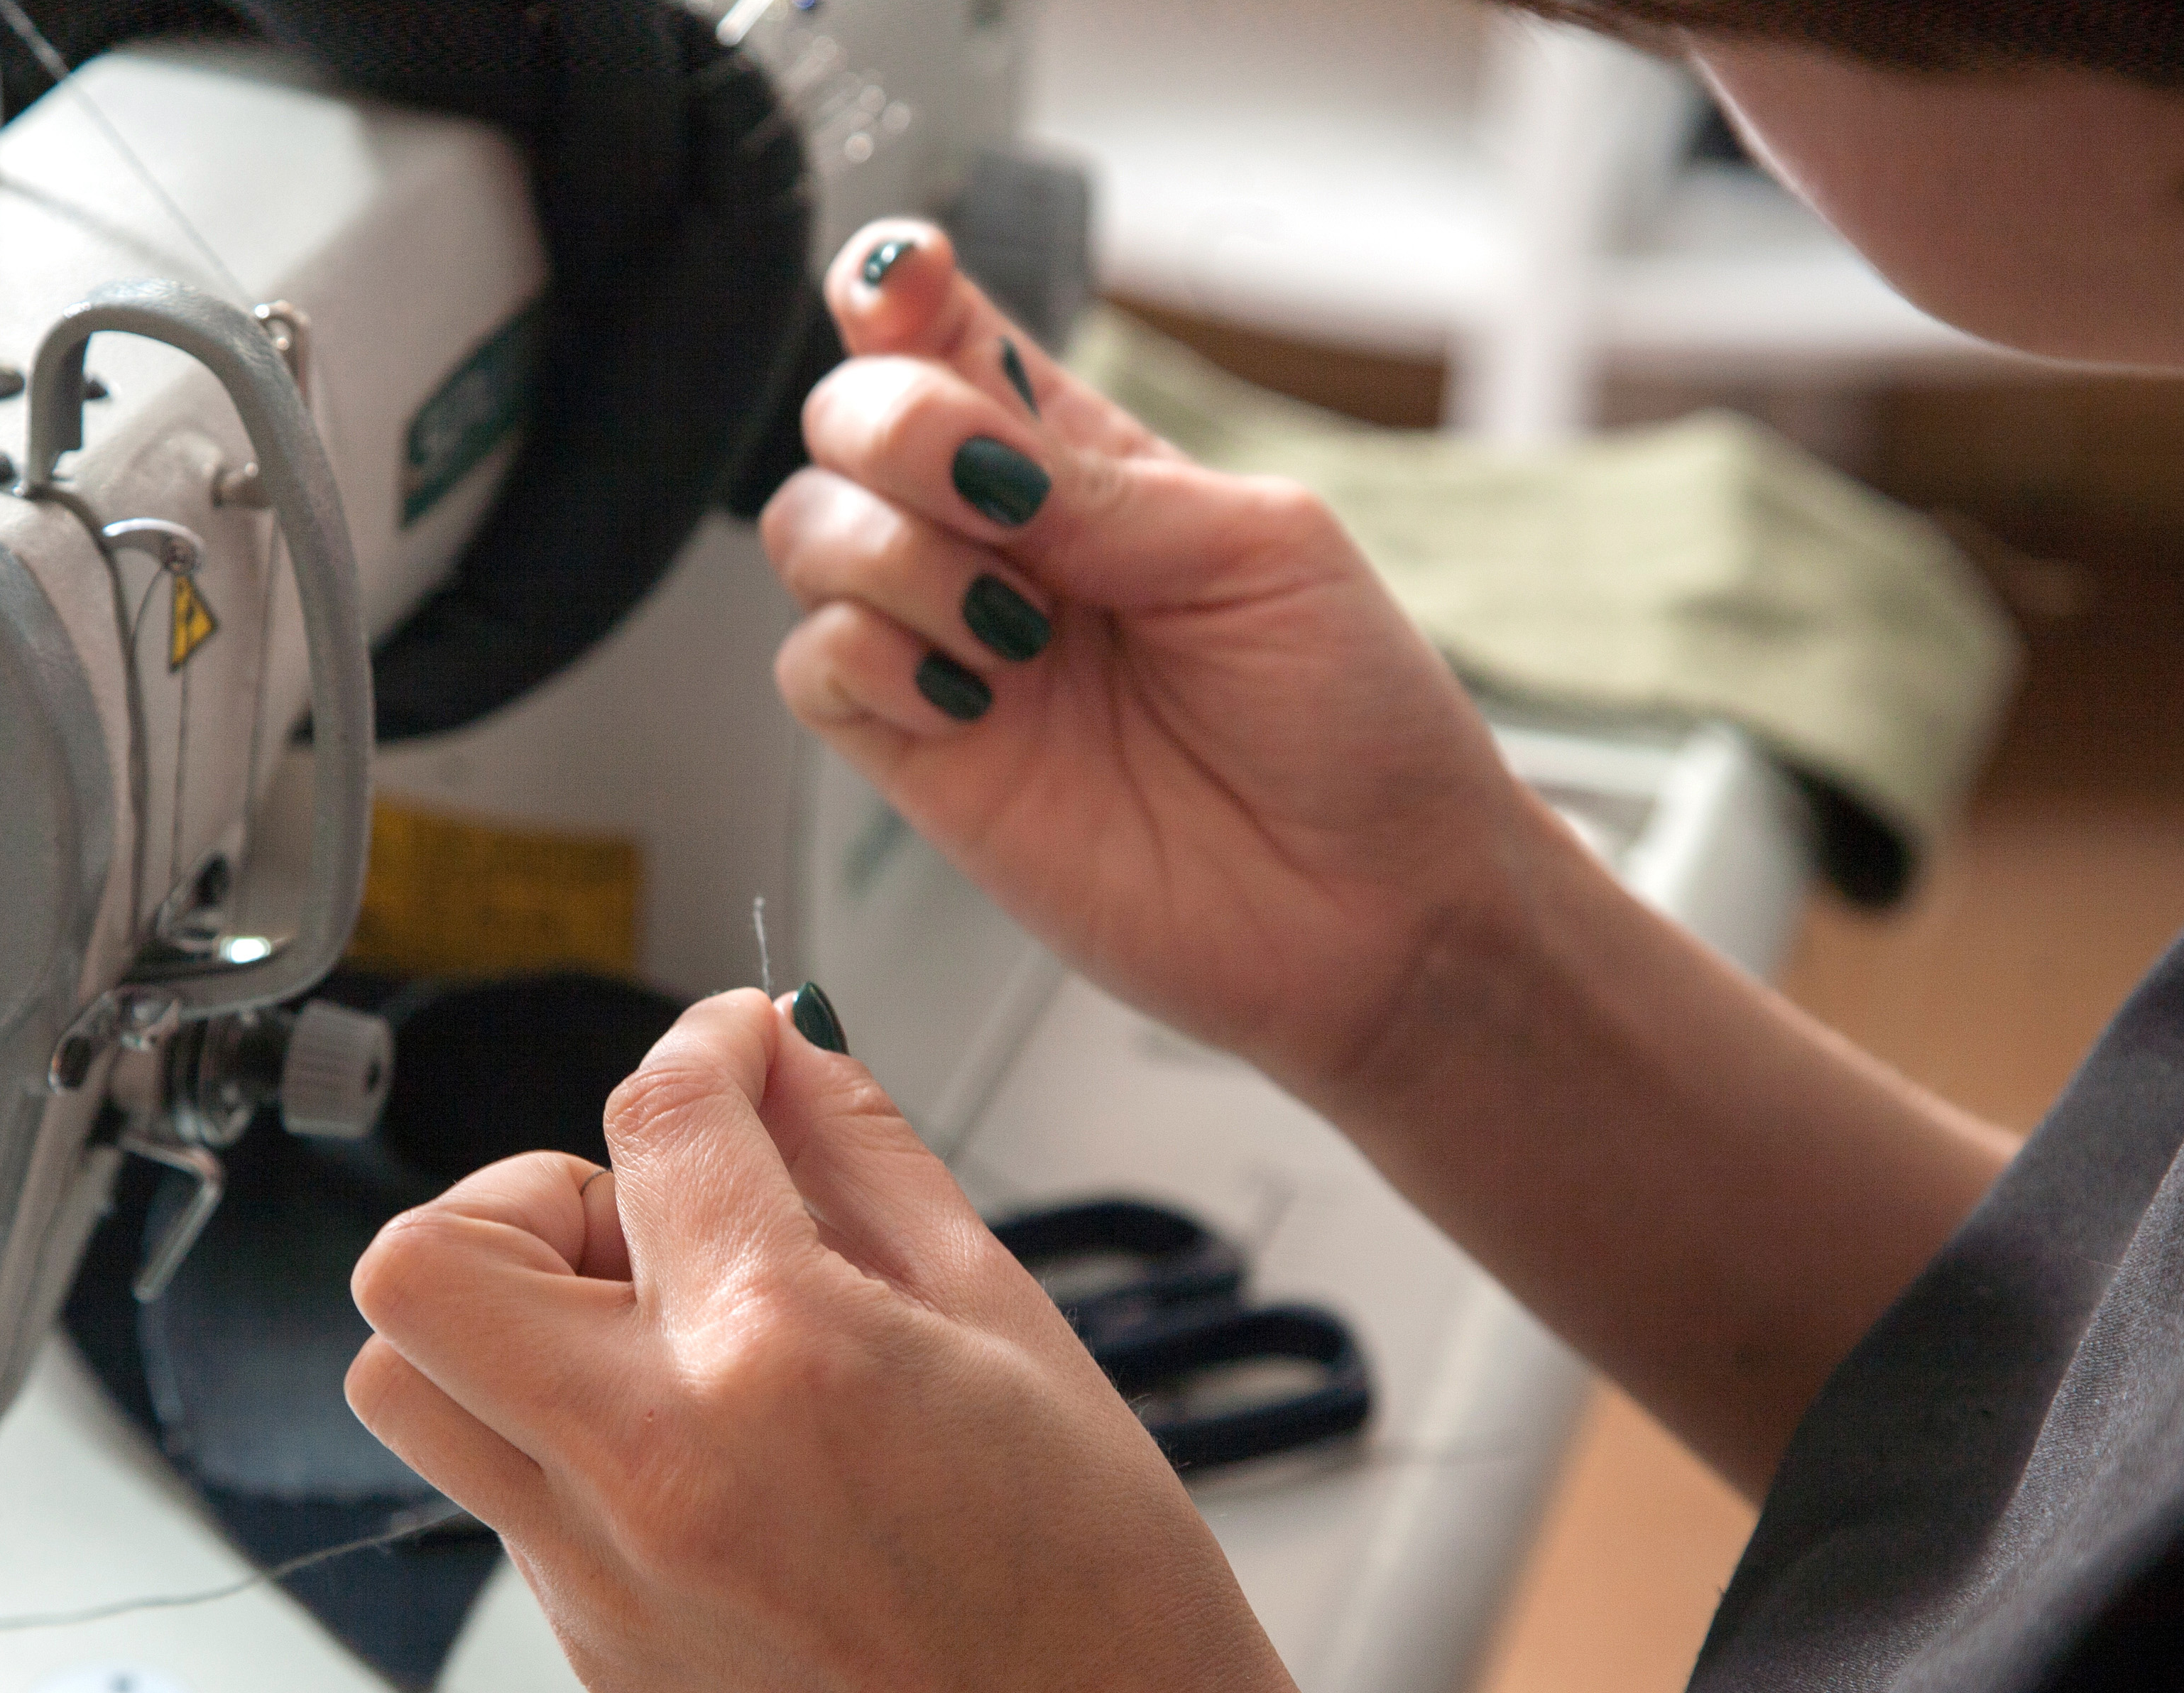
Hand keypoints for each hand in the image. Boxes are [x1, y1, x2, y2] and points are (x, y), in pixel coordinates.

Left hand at [348, 993, 1429, 1692]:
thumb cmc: (1100, 1593)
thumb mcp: (1009, 1318)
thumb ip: (865, 1159)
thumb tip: (780, 1056)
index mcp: (783, 1353)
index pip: (656, 1119)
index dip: (702, 1046)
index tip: (735, 1051)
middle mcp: (655, 1463)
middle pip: (429, 1255)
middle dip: (529, 1189)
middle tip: (650, 1217)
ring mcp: (601, 1572)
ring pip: (407, 1379)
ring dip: (501, 1313)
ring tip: (647, 1334)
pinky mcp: (593, 1648)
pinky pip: (499, 1486)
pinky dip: (566, 1425)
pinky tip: (705, 1446)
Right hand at [761, 222, 1563, 1104]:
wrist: (1377, 914)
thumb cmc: (1357, 726)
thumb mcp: (1258, 551)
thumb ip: (1097, 486)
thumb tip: (965, 438)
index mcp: (1087, 464)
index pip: (946, 341)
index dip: (898, 295)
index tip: (905, 287)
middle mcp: (1000, 545)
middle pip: (847, 422)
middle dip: (888, 427)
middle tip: (993, 497)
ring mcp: (951, 650)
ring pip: (806, 533)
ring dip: (888, 551)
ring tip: (1014, 628)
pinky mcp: (923, 761)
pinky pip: (814, 668)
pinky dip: (866, 658)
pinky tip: (973, 698)